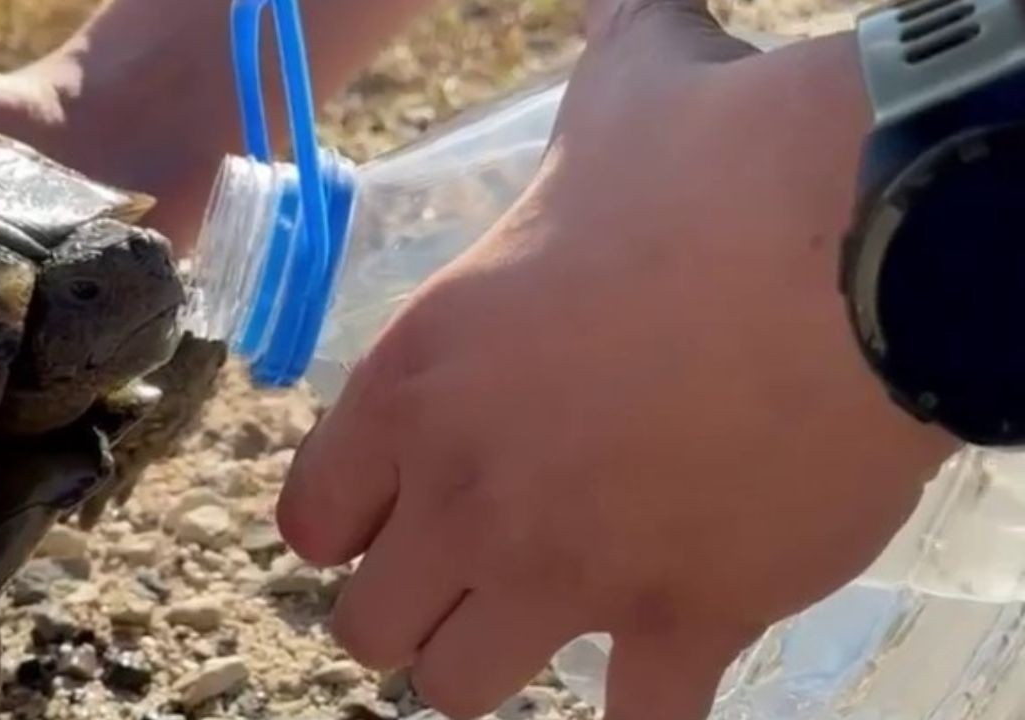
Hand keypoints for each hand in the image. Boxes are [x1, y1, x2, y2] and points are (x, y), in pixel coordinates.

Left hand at [278, 4, 959, 718]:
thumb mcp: (622, 96)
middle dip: (409, 606)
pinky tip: (666, 661)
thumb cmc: (721, 161)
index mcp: (421, 380)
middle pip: (368, 628)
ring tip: (548, 612)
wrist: (869, 231)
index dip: (346, 522)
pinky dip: (644, 709)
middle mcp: (471, 490)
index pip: (310, 519)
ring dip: (494, 659)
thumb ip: (599, 56)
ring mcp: (573, 567)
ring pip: (462, 691)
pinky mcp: (690, 617)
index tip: (391, 511)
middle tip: (468, 569)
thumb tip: (632, 5)